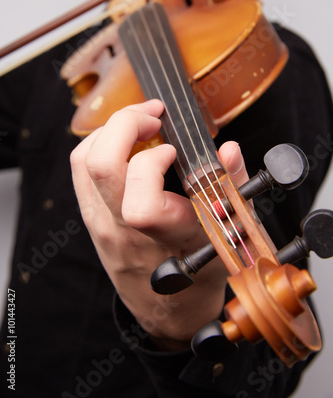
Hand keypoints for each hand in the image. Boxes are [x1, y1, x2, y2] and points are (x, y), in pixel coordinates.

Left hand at [70, 99, 247, 348]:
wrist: (168, 308)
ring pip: (84, 163)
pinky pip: (80, 170)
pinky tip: (124, 141)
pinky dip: (98, 144)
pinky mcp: (91, 218)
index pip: (140, 205)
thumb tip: (227, 149)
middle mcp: (125, 231)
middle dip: (124, 124)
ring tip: (140, 123)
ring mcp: (102, 224)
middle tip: (153, 115)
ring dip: (110, 130)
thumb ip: (229, 187)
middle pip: (101, 167)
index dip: (152, 164)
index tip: (173, 150)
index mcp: (165, 237)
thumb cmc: (198, 272)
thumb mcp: (227, 234)